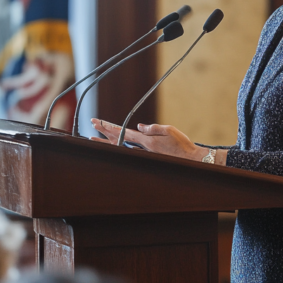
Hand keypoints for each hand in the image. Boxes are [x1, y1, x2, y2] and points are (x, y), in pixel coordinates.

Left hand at [90, 118, 207, 161]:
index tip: (97, 122)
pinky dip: (120, 146)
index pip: (123, 132)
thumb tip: (138, 127)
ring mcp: (145, 153)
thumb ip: (153, 129)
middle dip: (104, 132)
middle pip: (119, 139)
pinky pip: (130, 150)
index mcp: (147, 141)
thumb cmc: (182, 145)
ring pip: (122, 146)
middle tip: (92, 125)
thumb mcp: (169, 131)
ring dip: (109, 141)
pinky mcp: (149, 155)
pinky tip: (115, 144)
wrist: (190, 160)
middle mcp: (143, 148)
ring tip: (95, 138)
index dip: (109, 127)